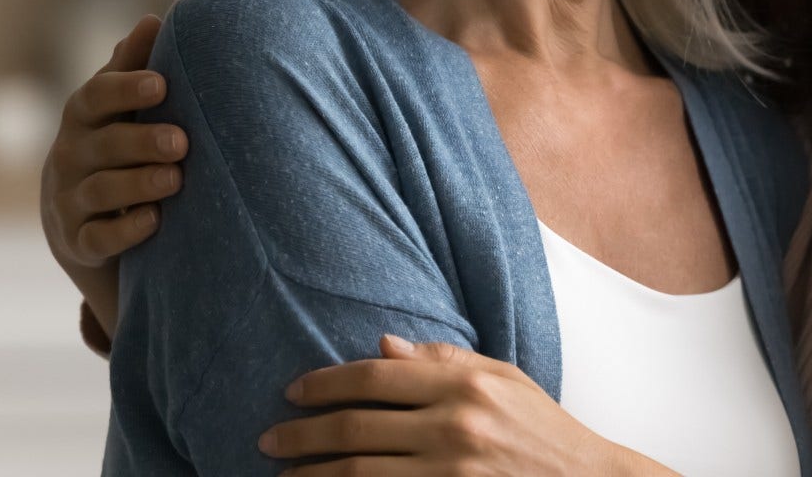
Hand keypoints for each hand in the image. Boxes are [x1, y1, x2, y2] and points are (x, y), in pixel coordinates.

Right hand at [39, 14, 186, 335]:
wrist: (79, 224)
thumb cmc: (113, 147)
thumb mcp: (118, 109)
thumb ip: (133, 68)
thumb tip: (153, 20)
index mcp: (84, 117)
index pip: (94, 97)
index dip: (125, 88)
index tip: (161, 84)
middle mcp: (71, 156)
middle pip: (102, 145)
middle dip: (142, 141)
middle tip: (181, 141)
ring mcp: (70, 201)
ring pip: (101, 191)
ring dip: (138, 184)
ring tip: (175, 180)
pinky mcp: (79, 242)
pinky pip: (98, 238)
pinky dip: (125, 231)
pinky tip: (154, 221)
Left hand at [260, 335, 676, 475]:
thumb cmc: (542, 428)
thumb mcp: (502, 378)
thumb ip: (443, 360)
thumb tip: (381, 347)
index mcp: (465, 384)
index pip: (375, 377)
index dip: (326, 383)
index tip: (294, 392)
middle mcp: (456, 426)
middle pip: (356, 428)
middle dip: (303, 434)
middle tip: (269, 438)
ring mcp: (452, 472)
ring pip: (359, 474)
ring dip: (312, 475)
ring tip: (284, 474)